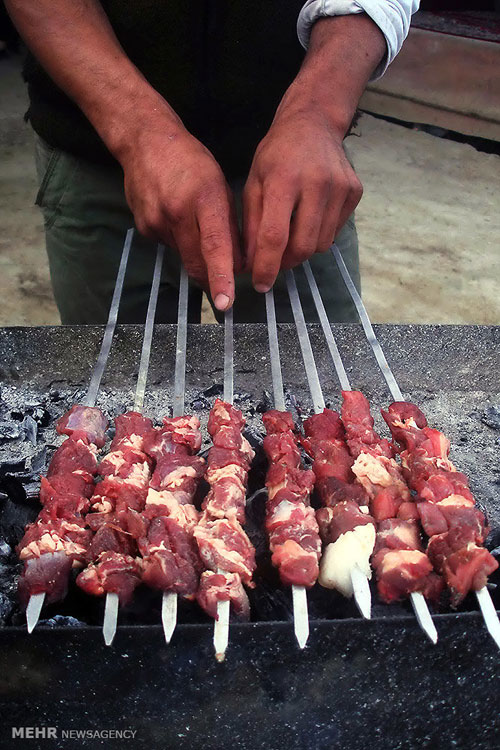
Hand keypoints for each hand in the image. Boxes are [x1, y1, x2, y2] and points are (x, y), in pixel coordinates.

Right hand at [119, 120, 241, 310]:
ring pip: (184, 256)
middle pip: (196, 261)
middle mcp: (178, 212)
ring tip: (193, 225)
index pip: (215, 246)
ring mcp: (157, 221)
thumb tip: (238, 264)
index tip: (226, 301)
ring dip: (195, 254)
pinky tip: (174, 217)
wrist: (145, 141)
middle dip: (211, 280)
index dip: (221, 277)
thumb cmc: (192, 162)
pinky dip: (177, 241)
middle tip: (223, 291)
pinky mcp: (144, 228)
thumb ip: (229, 225)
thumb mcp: (219, 186)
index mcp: (205, 198)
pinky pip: (168, 246)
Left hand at [243, 109, 361, 291]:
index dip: (267, 265)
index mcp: (284, 180)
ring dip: (303, 249)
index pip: (275, 236)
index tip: (260, 284)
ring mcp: (340, 188)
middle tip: (275, 261)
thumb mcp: (254, 183)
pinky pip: (335, 231)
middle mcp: (316, 184)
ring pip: (321, 244)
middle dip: (286, 262)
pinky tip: (310, 217)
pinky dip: (319, 234)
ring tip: (292, 235)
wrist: (314, 123)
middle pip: (303, 246)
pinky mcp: (354, 192)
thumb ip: (251, 225)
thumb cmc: (277, 155)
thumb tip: (250, 265)